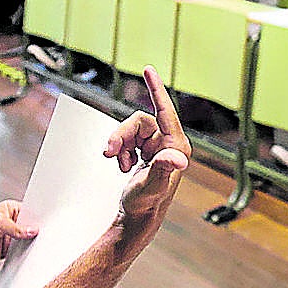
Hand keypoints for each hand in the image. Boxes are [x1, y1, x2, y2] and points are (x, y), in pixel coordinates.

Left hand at [0, 199, 38, 261]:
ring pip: (26, 240)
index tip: (43, 223)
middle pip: (29, 227)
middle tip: (39, 234)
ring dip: (29, 243)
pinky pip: (20, 251)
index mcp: (11, 209)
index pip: (29, 212)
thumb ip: (16, 228)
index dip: (36, 218)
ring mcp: (11, 236)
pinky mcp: (8, 249)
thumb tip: (31, 230)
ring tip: (34, 244)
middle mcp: (12, 222)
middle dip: (33, 231)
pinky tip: (27, 252)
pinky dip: (24, 253)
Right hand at [105, 67, 190, 229]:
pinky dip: (121, 149)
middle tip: (108, 151)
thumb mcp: (151, 186)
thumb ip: (162, 169)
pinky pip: (128, 139)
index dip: (155, 88)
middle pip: (138, 122)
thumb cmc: (146, 204)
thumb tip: (178, 159)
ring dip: (119, 144)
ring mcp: (158, 147)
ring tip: (117, 161)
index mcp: (176, 147)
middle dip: (121, 135)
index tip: (148, 69)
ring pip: (131, 130)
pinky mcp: (147, 152)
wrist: (137, 217)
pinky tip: (123, 164)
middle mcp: (170, 144)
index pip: (165, 110)